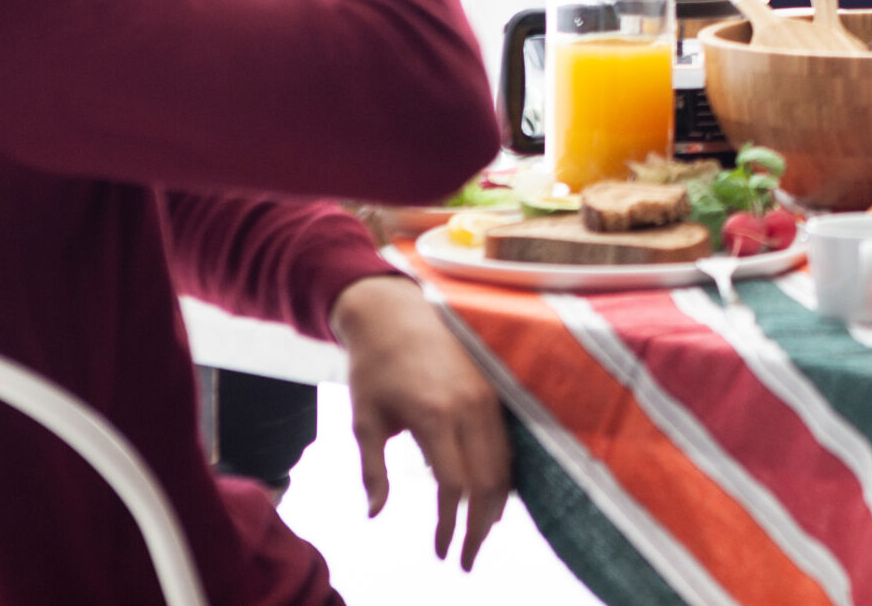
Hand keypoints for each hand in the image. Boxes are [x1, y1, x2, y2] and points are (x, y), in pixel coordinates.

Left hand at [330, 276, 511, 570]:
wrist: (397, 311)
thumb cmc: (373, 366)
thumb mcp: (363, 419)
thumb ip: (372, 470)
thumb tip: (375, 515)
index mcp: (435, 415)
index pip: (454, 485)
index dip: (450, 525)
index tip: (441, 553)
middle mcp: (470, 407)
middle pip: (487, 481)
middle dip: (479, 527)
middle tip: (467, 560)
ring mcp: (488, 396)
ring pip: (504, 464)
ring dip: (496, 505)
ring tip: (481, 535)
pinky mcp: (495, 390)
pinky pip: (508, 443)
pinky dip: (503, 476)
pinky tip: (494, 498)